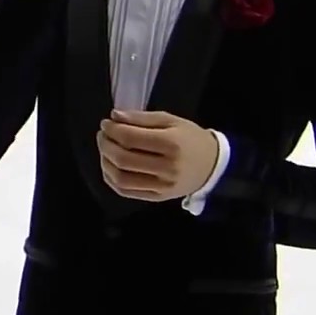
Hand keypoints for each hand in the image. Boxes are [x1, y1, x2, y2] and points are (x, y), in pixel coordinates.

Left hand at [97, 110, 219, 201]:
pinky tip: (110, 166)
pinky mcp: (157, 198)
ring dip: (105, 162)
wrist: (213, 165)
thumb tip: (114, 116)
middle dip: (105, 145)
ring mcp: (161, 186)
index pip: (130, 138)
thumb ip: (141, 118)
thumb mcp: (171, 120)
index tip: (106, 123)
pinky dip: (111, 179)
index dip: (112, 130)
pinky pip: (126, 191)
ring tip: (105, 150)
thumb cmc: (190, 138)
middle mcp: (166, 168)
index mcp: (171, 144)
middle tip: (102, 135)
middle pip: (123, 159)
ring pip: (121, 178)